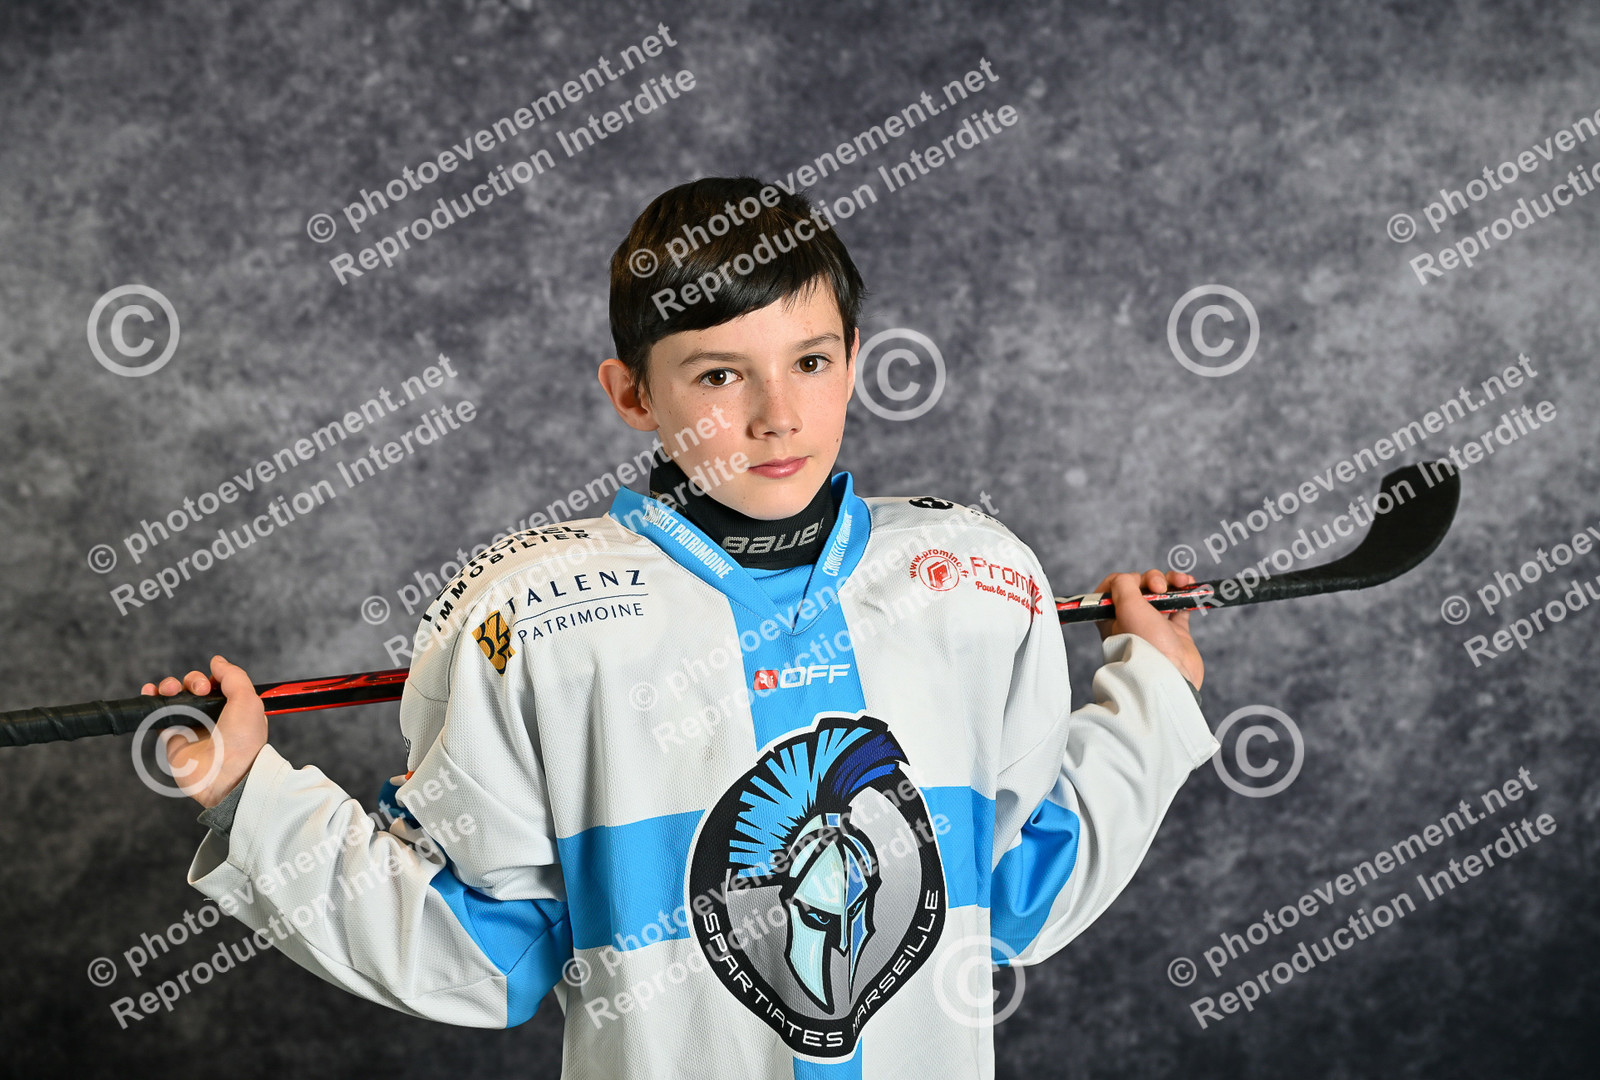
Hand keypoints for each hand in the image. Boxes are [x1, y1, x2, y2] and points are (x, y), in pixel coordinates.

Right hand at [140, 655, 267, 807]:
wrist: (227, 777)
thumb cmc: (243, 742)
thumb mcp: (248, 701)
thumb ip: (234, 677)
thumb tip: (217, 661)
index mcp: (233, 707)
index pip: (217, 683)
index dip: (210, 677)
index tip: (210, 682)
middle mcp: (212, 716)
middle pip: (193, 687)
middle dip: (190, 681)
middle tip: (196, 690)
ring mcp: (191, 726)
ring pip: (174, 697)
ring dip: (169, 686)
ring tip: (169, 690)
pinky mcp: (172, 738)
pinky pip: (159, 715)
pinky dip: (152, 700)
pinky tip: (150, 692)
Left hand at [1092, 569, 1203, 688]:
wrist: (1170, 674)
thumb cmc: (1144, 642)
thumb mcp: (1126, 606)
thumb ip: (1123, 584)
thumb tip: (1129, 578)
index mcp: (1111, 616)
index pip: (1114, 587)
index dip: (1126, 579)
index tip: (1135, 582)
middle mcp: (1131, 619)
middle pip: (1140, 586)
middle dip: (1152, 579)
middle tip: (1159, 588)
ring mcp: (1155, 624)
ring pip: (1162, 592)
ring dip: (1172, 581)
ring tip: (1181, 582)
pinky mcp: (1175, 631)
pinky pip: (1180, 603)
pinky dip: (1185, 593)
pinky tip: (1190, 586)